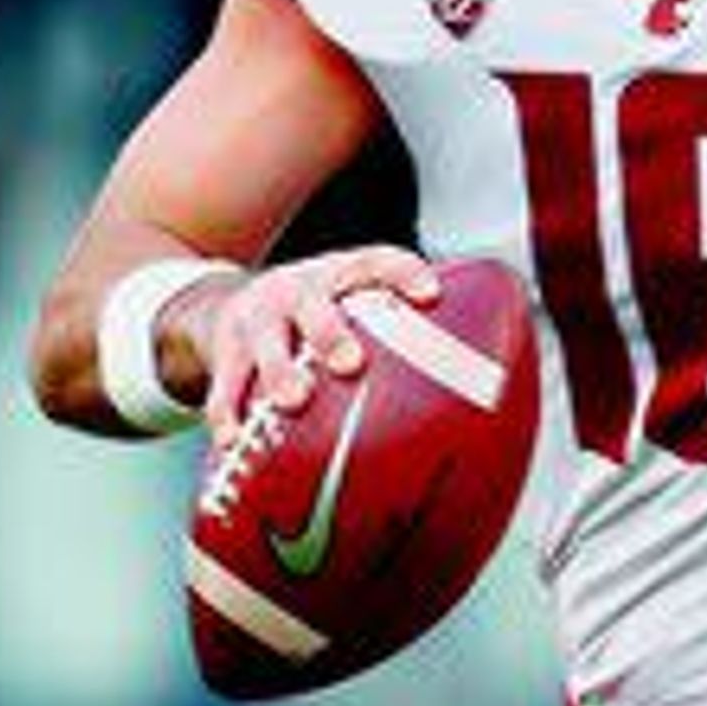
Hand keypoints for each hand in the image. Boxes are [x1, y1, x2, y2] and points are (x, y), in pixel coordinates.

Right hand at [191, 245, 438, 439]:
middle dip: (330, 333)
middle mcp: (294, 293)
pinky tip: (235, 442)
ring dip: (278, 373)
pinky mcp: (224, 354)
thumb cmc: (315, 317)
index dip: (401, 273)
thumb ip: (397, 330)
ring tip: (293, 401)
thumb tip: (482, 386)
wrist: (229, 306)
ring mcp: (256, 323)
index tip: (429, 294)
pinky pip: (224, 387)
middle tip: (350, 363)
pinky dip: (228, 415)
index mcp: (335, 278)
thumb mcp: (348, 304)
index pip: (374, 263)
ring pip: (264, 347)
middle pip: (312, 306)